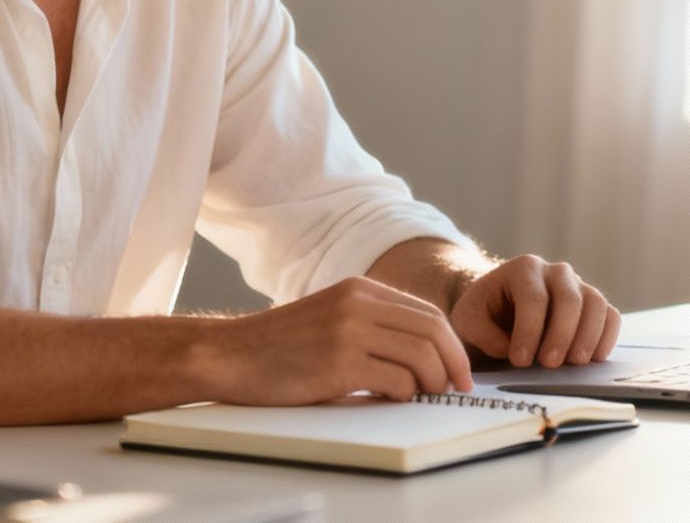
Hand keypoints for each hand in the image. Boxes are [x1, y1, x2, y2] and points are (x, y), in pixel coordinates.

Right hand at [200, 277, 473, 403]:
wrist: (230, 354)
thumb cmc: (279, 346)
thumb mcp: (331, 316)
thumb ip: (372, 324)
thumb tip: (426, 356)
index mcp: (360, 289)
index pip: (428, 314)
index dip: (453, 345)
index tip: (459, 371)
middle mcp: (359, 303)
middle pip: (433, 332)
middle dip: (453, 365)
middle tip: (455, 389)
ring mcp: (349, 331)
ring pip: (421, 357)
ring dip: (431, 383)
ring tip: (419, 397)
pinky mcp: (339, 363)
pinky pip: (396, 382)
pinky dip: (403, 396)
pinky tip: (389, 400)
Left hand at [449, 255, 619, 367]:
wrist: (498, 308)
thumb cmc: (483, 314)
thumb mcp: (469, 320)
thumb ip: (485, 333)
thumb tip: (513, 350)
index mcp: (523, 269)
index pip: (533, 297)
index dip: (529, 331)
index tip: (520, 361)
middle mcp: (555, 272)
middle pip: (569, 298)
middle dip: (561, 334)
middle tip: (549, 365)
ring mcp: (578, 286)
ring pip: (595, 304)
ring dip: (587, 336)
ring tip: (573, 364)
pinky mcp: (593, 305)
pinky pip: (610, 315)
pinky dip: (606, 336)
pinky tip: (592, 359)